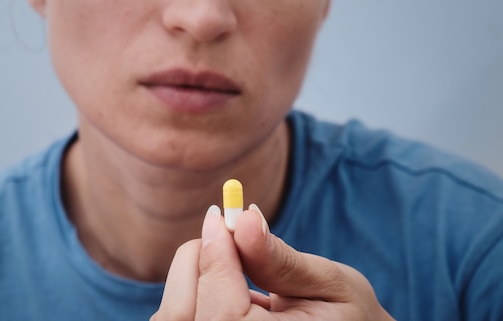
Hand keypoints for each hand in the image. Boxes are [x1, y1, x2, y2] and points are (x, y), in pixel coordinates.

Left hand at [151, 205, 394, 319]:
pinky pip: (181, 320)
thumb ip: (283, 260)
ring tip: (228, 257)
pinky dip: (192, 293)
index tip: (219, 216)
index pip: (222, 312)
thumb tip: (245, 219)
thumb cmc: (351, 318)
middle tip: (219, 231)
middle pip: (182, 317)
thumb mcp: (331, 286)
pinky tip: (224, 282)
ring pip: (174, 318)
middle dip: (196, 264)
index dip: (216, 258)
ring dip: (192, 278)